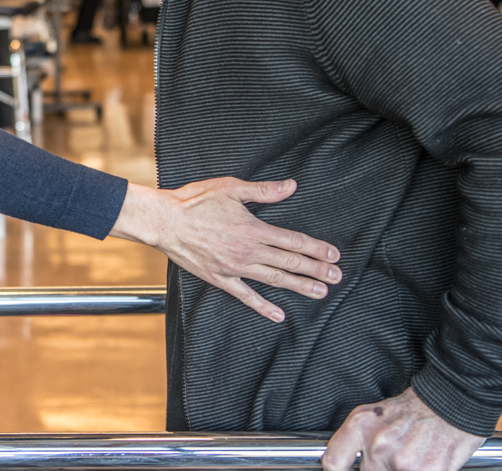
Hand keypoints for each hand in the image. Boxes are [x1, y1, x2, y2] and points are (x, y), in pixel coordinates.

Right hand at [109, 178, 340, 321]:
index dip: (316, 249)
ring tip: (320, 292)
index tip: (333, 255)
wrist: (164, 221)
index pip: (293, 241)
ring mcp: (235, 267)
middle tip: (337, 277)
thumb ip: (263, 191)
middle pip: (289, 262)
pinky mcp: (220, 278)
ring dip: (299, 286)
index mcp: (253, 229)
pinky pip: (246, 296)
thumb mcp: (231, 188)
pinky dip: (263, 306)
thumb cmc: (194, 201)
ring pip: (274, 279)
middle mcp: (248, 251)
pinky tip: (279, 314)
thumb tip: (291, 186)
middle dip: (316, 270)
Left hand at [322, 388, 484, 470]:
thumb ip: (354, 440)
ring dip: (399, 470)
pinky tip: (423, 462)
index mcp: (361, 427)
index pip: (334, 463)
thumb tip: (341, 466)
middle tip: (394, 456)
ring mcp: (403, 463)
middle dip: (379, 468)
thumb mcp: (373, 414)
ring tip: (410, 457)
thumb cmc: (413, 408)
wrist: (451, 401)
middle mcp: (379, 445)